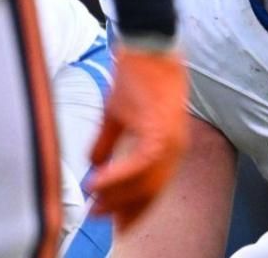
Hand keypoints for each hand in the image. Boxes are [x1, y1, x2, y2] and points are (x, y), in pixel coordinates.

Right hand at [88, 42, 189, 228]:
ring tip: (94, 206)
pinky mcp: (160, 129)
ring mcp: (170, 139)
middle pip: (151, 191)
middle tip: (98, 218)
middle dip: (124, 209)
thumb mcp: (118, 115)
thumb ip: (107, 142)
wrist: (150, 47)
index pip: (153, 186)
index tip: (114, 220)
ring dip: (117, 196)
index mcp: (169, 145)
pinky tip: (97, 182)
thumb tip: (92, 163)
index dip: (132, 205)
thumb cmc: (137, 76)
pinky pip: (140, 164)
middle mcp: (175, 146)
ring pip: (145, 182)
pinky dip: (118, 176)